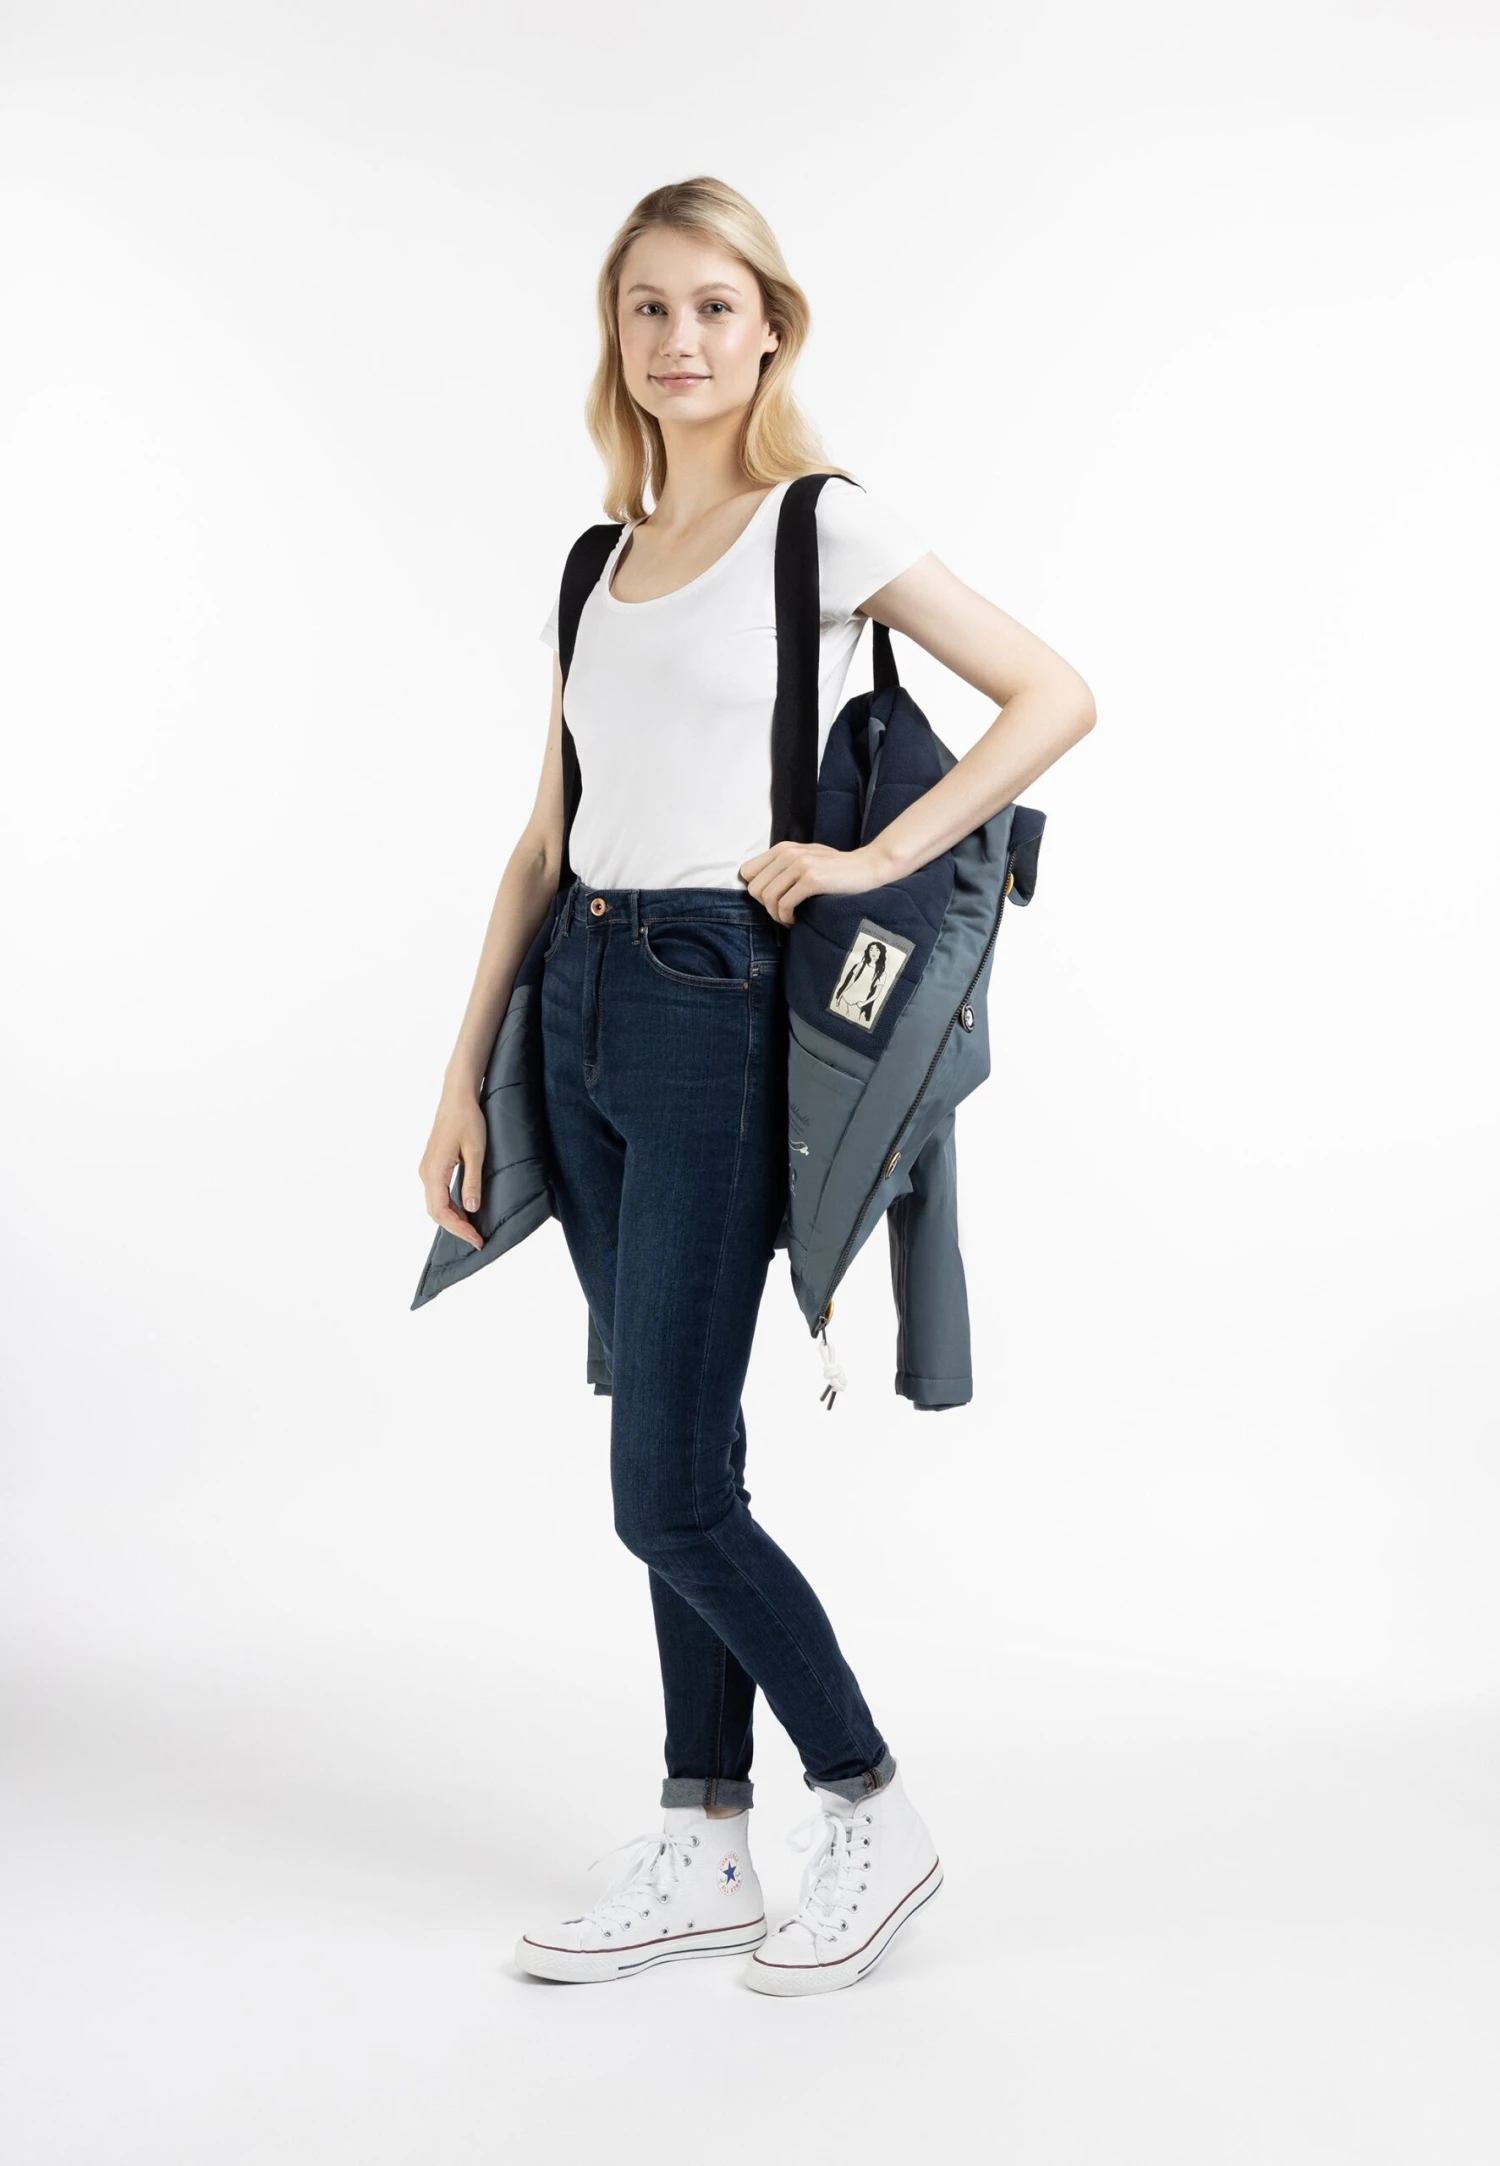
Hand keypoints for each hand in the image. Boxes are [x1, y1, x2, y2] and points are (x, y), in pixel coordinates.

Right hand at [418, 1087, 487, 1250]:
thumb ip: (472, 1181)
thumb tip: (471, 1210)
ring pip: (435, 1204)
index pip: (442, 1212)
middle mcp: (425, 1173)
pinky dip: (449, 1207)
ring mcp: (426, 1169)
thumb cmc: (468, 1120)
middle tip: (478, 1239)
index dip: (459, 1229)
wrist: (457, 1098)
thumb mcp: (476, 1152)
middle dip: (456, 1228)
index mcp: (434, 1171)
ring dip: (452, 1219)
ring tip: (473, 1228)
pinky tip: (464, 1210)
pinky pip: (436, 1194)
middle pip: (435, 1212)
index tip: (477, 1240)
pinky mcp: (431, 1166)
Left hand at [736, 841, 885, 926]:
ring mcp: (800, 865)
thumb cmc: (835, 869)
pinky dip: (786, 918)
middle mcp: (788, 853)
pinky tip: (796, 920)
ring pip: (767, 898)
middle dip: (765, 906)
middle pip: (754, 888)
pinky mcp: (812, 880)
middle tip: (782, 912)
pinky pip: (784, 905)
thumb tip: (753, 884)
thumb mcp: (806, 859)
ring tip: (789, 918)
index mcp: (782, 848)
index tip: (772, 900)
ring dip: (776, 915)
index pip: (747, 872)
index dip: (756, 890)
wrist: (867, 867)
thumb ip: (782, 866)